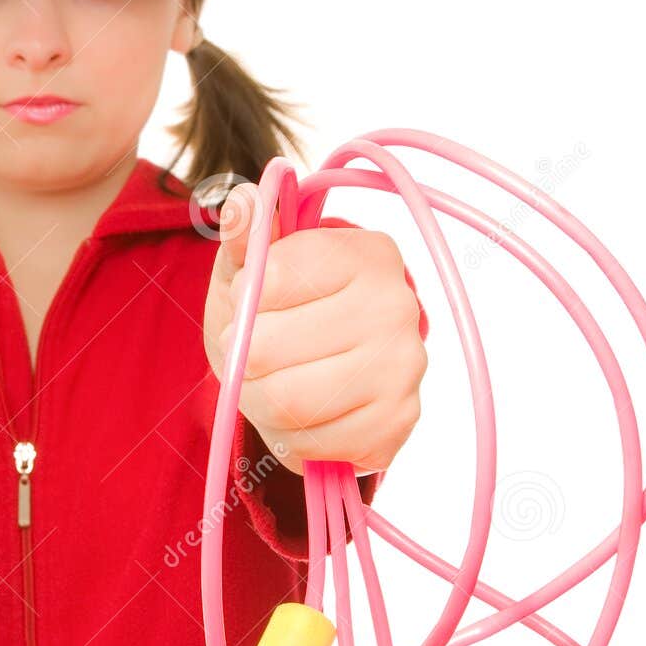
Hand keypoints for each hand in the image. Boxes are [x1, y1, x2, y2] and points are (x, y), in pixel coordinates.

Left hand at [203, 183, 427, 477]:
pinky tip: (303, 415)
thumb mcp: (250, 267)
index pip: (268, 278)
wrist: (318, 375)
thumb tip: (241, 201)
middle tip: (254, 354)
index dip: (241, 301)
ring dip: (257, 401)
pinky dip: (288, 436)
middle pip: (265, 349)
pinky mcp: (397, 424)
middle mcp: (397, 306)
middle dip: (240, 359)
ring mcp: (405, 369)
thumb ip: (245, 234)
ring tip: (271, 385)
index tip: (251, 303)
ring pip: (284, 402)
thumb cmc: (278, 313)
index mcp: (367, 253)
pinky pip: (309, 444)